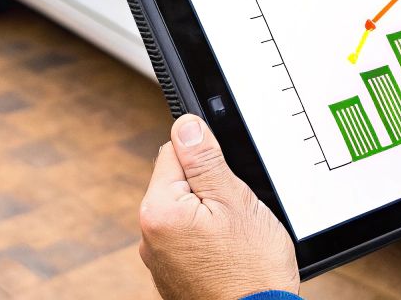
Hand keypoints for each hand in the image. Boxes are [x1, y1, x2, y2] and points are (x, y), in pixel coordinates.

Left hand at [138, 113, 298, 299]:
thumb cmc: (251, 273)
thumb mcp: (235, 201)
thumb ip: (205, 160)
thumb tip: (186, 125)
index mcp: (158, 211)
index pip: (174, 152)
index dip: (207, 159)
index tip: (227, 178)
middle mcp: (150, 236)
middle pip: (179, 183)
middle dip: (210, 188)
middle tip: (236, 213)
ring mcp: (160, 258)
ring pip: (188, 212)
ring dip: (211, 215)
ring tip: (235, 238)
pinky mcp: (173, 274)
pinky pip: (190, 240)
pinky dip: (209, 241)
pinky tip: (230, 255)